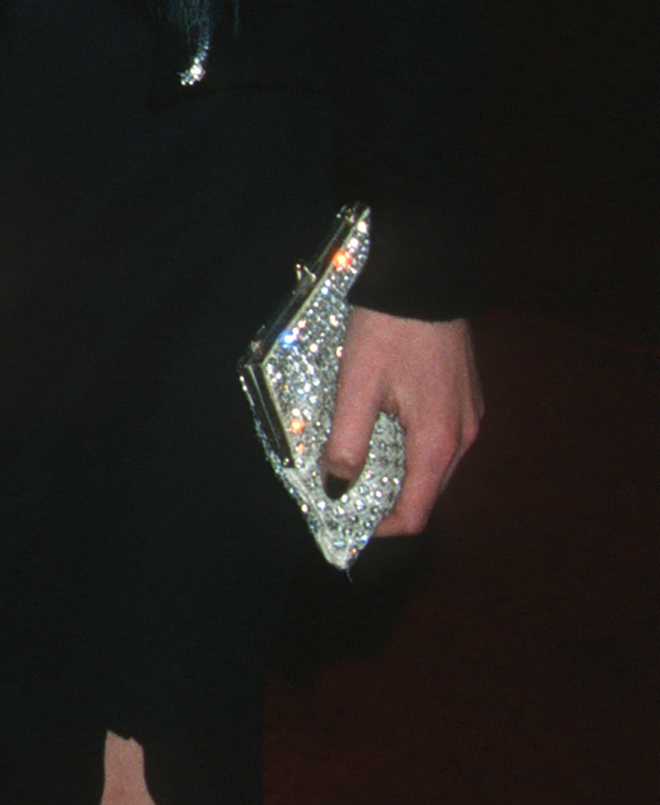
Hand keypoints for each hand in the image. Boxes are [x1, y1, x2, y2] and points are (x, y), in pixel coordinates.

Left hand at [325, 307, 481, 535]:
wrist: (424, 276)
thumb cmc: (389, 329)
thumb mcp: (356, 385)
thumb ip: (346, 441)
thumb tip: (335, 486)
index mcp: (437, 442)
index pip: (415, 512)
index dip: (382, 529)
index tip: (349, 526)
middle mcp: (464, 436)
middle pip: (426, 491)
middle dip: (387, 500)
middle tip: (345, 492)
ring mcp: (470, 415)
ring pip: (433, 464)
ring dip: (398, 470)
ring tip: (358, 460)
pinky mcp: (466, 395)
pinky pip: (440, 437)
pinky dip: (411, 446)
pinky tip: (382, 427)